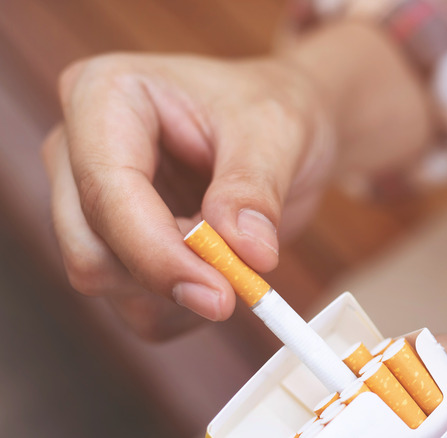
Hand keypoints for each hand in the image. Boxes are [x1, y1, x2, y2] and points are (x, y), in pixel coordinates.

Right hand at [42, 53, 332, 337]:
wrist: (283, 127)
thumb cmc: (270, 108)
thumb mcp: (276, 132)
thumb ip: (254, 189)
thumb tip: (245, 252)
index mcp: (104, 96)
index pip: (106, 191)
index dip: (158, 253)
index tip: (221, 294)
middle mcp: (78, 152)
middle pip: (89, 248)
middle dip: (168, 277)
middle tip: (243, 284)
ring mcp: (86, 204)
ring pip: (108, 283)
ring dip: (181, 290)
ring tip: (238, 248)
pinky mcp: (110, 247)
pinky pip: (136, 306)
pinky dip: (185, 305)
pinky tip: (223, 268)